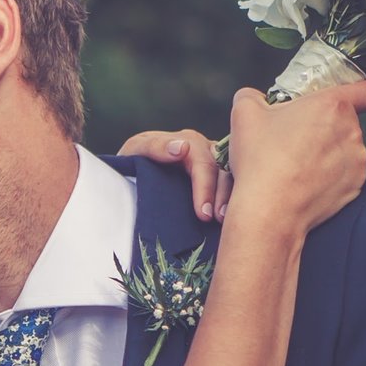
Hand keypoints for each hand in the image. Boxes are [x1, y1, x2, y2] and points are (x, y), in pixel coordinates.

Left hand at [116, 127, 232, 222]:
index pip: (204, 162)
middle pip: (224, 171)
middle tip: (217, 220)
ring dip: (231, 200)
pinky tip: (230, 223)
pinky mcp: (220, 185)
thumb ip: (154, 146)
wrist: (130, 181)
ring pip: (233, 180)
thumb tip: (182, 148)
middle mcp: (208, 153)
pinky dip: (234, 204)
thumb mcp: (136, 151)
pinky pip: (235, 191)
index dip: (205, 187)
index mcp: (190, 142)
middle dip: (222, 196)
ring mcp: (217, 168)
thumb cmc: (131, 164)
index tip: (203, 214)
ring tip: (225, 222)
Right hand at [223, 80, 365, 235]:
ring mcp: (356, 161)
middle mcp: (351, 131)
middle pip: (345, 121)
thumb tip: (256, 99)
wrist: (270, 211)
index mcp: (332, 105)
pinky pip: (344, 172)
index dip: (363, 92)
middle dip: (324, 125)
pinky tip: (305, 180)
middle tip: (295, 137)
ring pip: (345, 147)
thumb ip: (253, 96)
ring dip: (327, 151)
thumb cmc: (261, 161)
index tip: (356, 98)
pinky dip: (329, 175)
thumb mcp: (244, 113)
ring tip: (296, 162)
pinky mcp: (354, 186)